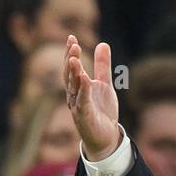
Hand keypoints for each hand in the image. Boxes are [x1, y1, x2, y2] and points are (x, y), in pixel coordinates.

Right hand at [64, 34, 119, 160]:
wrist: (106, 138)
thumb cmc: (102, 112)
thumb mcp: (105, 85)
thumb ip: (102, 66)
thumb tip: (103, 44)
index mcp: (77, 87)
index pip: (71, 67)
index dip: (70, 53)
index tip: (71, 37)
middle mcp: (74, 95)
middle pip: (69, 75)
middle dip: (70, 59)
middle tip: (73, 44)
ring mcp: (78, 106)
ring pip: (73, 87)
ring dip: (73, 72)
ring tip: (74, 58)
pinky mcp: (85, 117)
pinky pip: (83, 102)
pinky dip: (83, 90)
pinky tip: (85, 79)